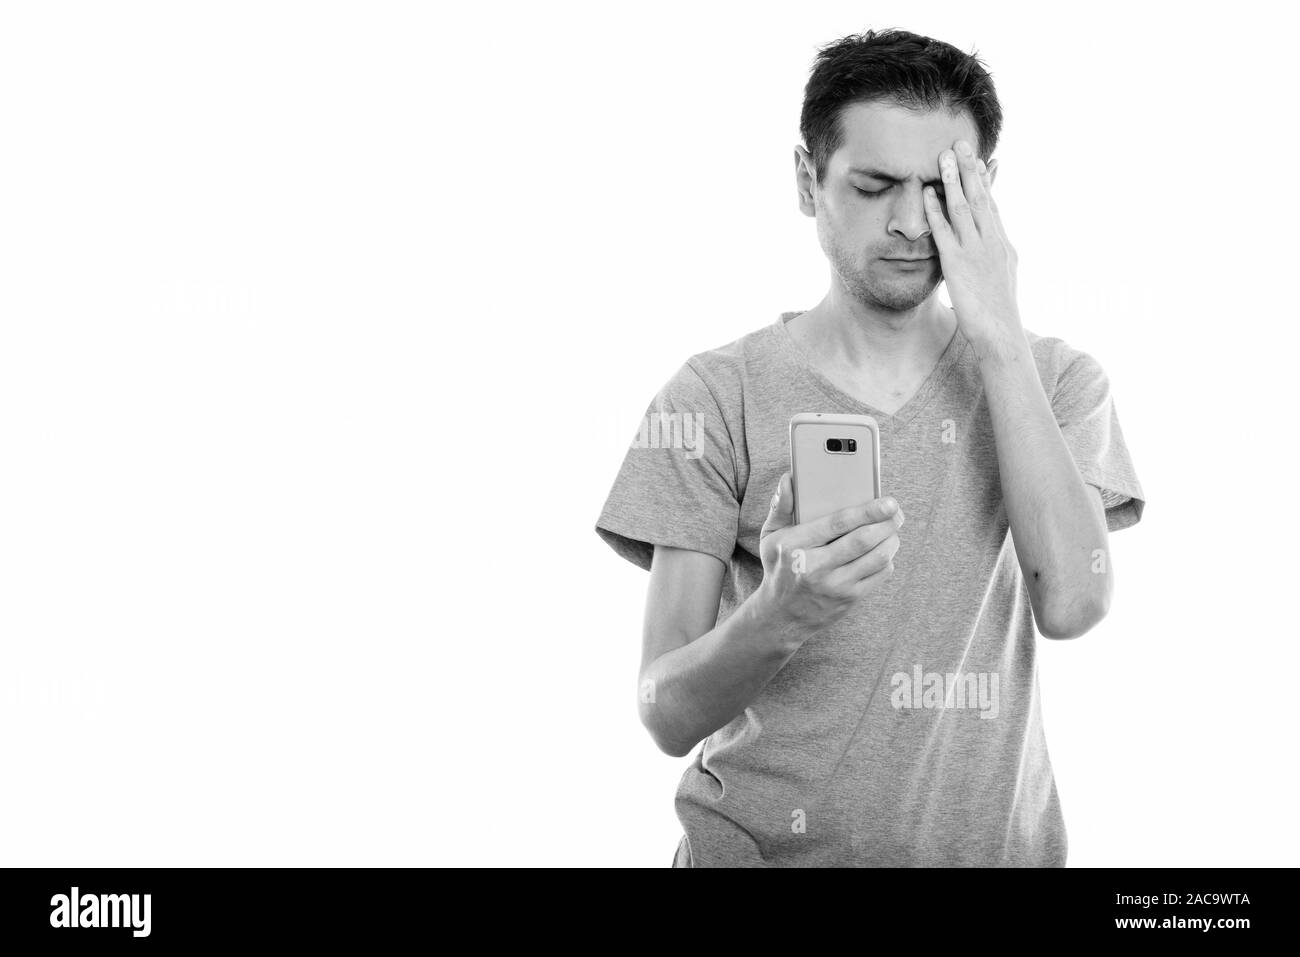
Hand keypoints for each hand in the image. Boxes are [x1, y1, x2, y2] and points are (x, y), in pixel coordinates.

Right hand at [755, 472, 901, 639]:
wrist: (781, 616)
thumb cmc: (779, 568)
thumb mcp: (771, 537)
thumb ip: (781, 506)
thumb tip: (789, 479)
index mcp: (795, 546)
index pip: (838, 523)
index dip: (868, 510)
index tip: (888, 501)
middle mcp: (815, 567)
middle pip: (863, 540)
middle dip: (887, 523)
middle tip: (897, 512)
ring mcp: (835, 586)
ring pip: (877, 558)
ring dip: (891, 540)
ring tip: (893, 528)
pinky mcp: (849, 599)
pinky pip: (879, 575)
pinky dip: (887, 559)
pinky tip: (884, 550)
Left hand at [924, 139, 1022, 358]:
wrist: (1001, 334)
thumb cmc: (999, 314)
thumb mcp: (1002, 279)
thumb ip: (995, 260)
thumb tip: (993, 252)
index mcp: (1002, 244)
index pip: (992, 206)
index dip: (985, 182)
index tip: (980, 160)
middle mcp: (991, 241)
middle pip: (980, 197)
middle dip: (971, 169)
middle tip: (961, 143)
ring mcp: (975, 251)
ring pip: (964, 207)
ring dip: (954, 179)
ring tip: (945, 155)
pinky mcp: (957, 264)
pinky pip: (945, 231)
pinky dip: (936, 211)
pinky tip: (929, 194)